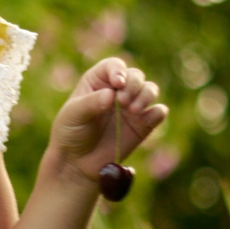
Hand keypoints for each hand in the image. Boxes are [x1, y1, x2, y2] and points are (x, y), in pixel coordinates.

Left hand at [43, 56, 166, 182]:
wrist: (77, 162)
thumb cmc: (70, 132)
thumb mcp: (73, 115)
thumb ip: (91, 103)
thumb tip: (112, 94)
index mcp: (98, 81)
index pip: (114, 66)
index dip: (118, 71)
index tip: (117, 83)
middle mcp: (118, 90)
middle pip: (136, 76)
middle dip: (133, 84)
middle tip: (123, 101)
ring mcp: (132, 106)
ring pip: (150, 89)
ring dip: (146, 95)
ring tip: (133, 110)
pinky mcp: (143, 124)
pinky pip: (158, 112)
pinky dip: (158, 112)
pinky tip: (147, 118)